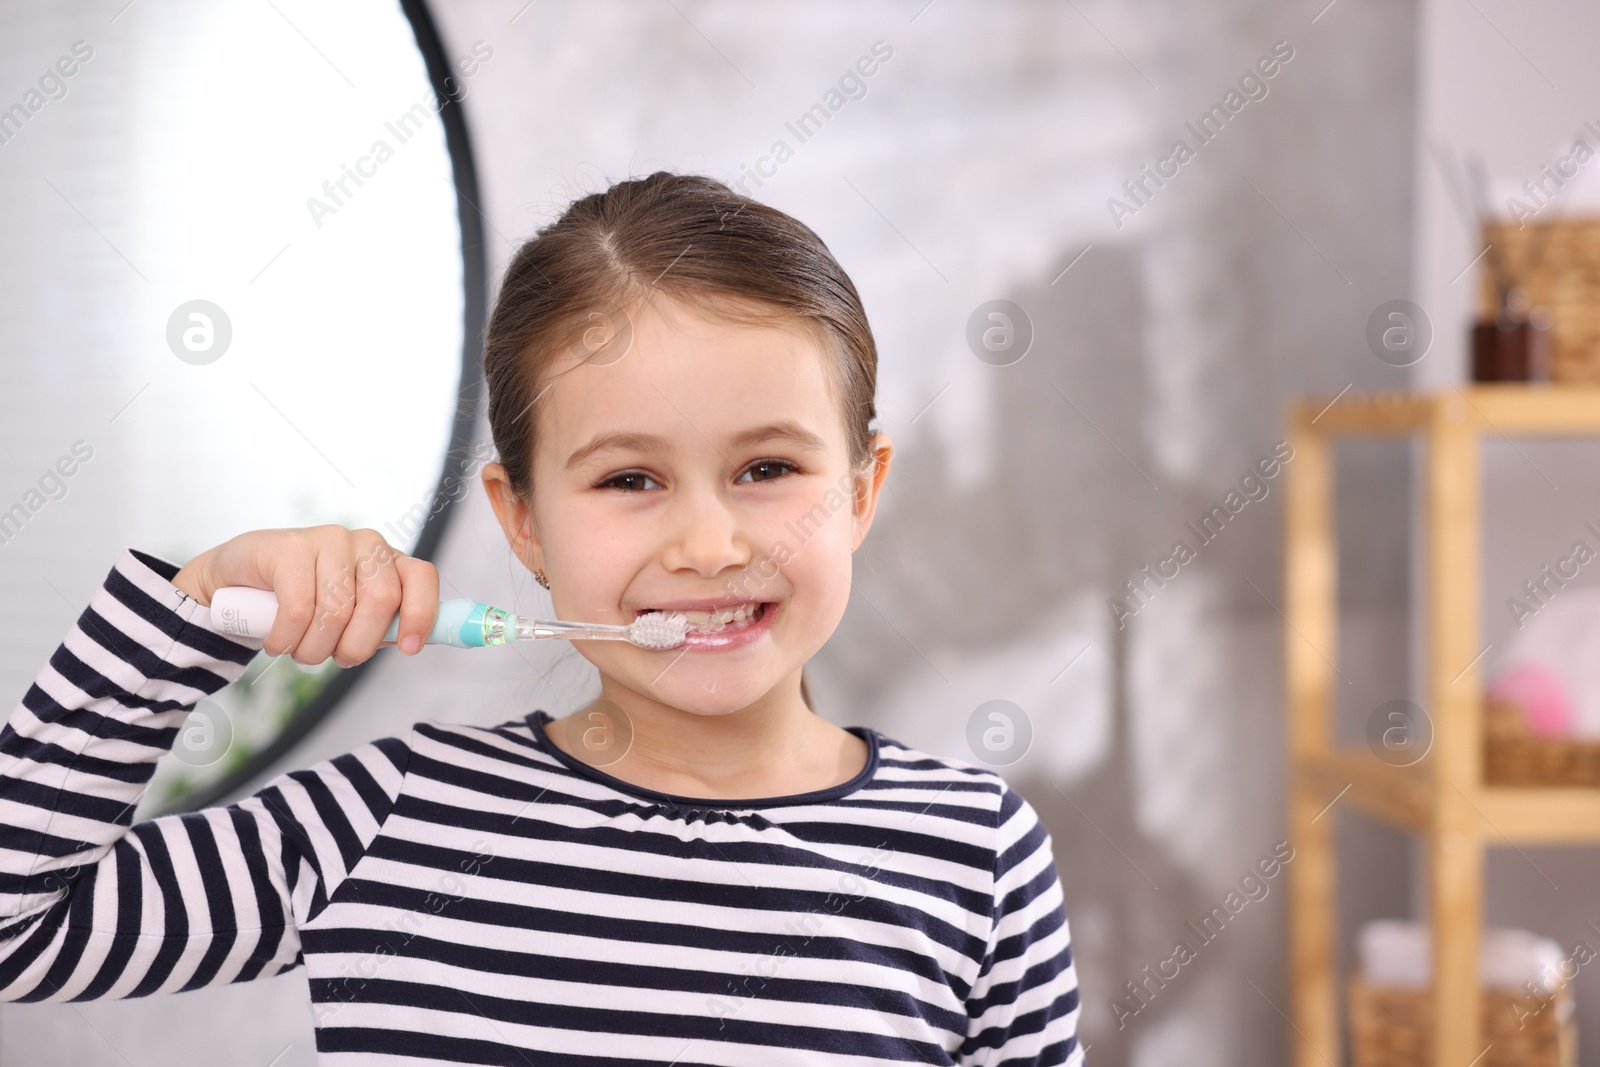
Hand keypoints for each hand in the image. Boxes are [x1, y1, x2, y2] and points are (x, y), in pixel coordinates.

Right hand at [171, 526, 438, 665]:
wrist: (237, 584)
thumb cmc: (303, 602)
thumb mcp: (350, 617)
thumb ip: (380, 626)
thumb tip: (408, 643)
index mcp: (389, 561)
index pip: (421, 578)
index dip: (420, 614)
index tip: (408, 648)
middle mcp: (365, 544)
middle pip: (380, 600)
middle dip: (357, 645)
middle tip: (335, 657)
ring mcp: (328, 540)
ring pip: (336, 612)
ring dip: (314, 649)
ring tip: (299, 650)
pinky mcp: (289, 547)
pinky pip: (297, 610)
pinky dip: (285, 639)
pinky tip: (276, 641)